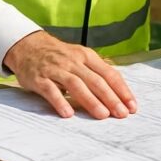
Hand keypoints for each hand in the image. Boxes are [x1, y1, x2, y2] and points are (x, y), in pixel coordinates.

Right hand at [3, 30, 136, 119]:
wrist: (28, 45)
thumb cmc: (59, 56)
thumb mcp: (80, 57)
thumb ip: (96, 71)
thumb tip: (118, 91)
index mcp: (87, 56)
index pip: (109, 73)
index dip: (121, 90)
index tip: (131, 105)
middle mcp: (73, 61)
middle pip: (96, 80)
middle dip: (111, 98)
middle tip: (121, 114)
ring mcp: (56, 69)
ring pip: (76, 85)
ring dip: (91, 101)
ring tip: (102, 115)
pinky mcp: (39, 78)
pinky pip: (51, 90)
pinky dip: (60, 102)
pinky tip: (68, 114)